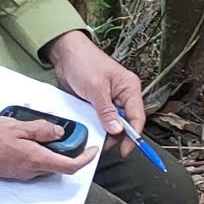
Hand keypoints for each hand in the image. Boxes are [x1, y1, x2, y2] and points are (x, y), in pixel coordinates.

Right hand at [0, 116, 97, 180]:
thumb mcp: (17, 125)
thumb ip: (41, 129)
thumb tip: (59, 132)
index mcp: (35, 159)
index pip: (69, 166)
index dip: (85, 159)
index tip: (93, 150)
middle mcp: (31, 171)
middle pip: (59, 164)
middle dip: (66, 149)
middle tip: (64, 130)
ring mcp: (21, 173)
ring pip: (45, 162)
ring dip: (49, 148)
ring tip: (38, 128)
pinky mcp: (12, 171)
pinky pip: (32, 162)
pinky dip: (36, 150)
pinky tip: (25, 135)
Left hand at [45, 30, 144, 157]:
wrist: (65, 53)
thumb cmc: (84, 62)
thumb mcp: (95, 88)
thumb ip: (106, 111)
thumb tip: (116, 130)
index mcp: (129, 88)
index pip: (137, 117)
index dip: (133, 136)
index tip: (125, 150)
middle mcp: (123, 94)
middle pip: (127, 123)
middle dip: (117, 136)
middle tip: (104, 144)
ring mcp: (111, 99)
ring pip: (114, 123)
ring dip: (106, 132)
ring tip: (96, 138)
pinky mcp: (99, 102)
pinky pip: (102, 119)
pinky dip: (98, 126)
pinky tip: (91, 130)